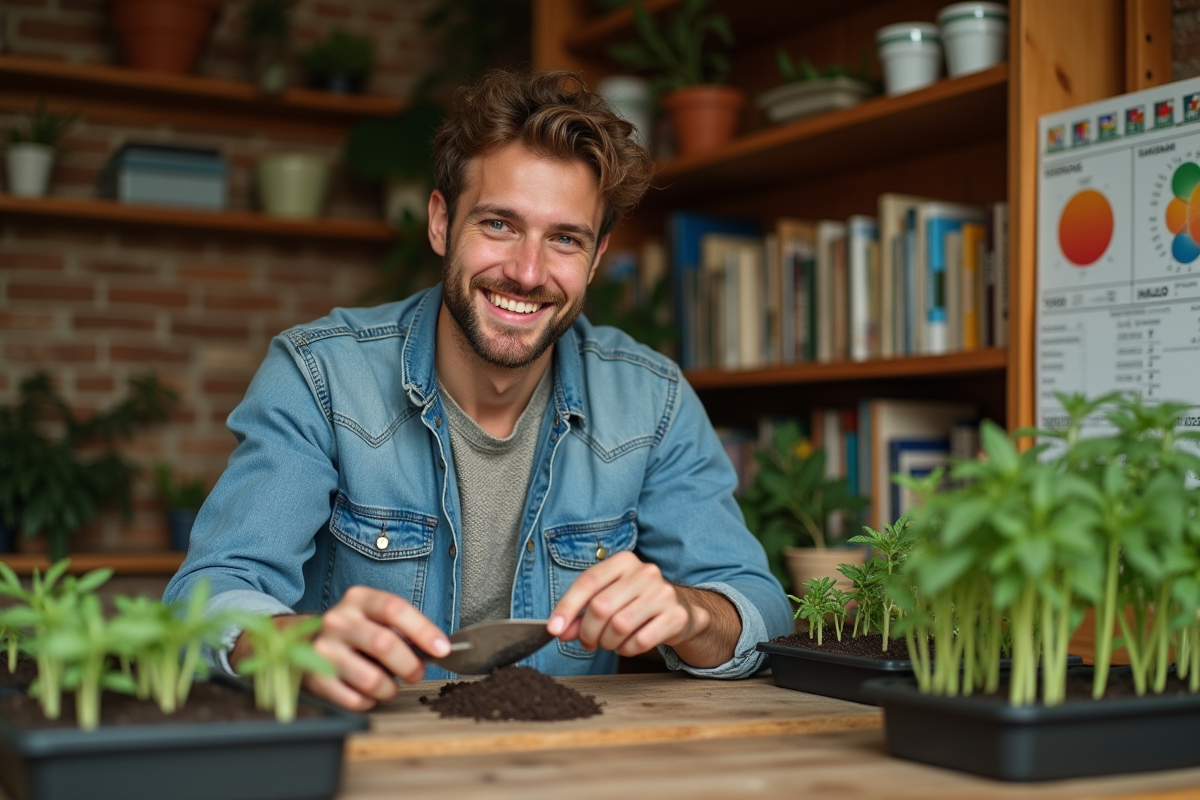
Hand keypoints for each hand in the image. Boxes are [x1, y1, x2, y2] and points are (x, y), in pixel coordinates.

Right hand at [230, 586, 450, 710]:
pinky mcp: (313, 677)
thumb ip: (398, 628)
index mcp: (357, 599)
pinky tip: (366, 692)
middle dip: (409, 665)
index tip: (443, 649)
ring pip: (371, 678)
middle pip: (384, 644)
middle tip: (416, 673)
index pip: (394, 609)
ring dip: (389, 688)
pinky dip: (368, 701)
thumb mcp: (369, 616)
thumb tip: (435, 649)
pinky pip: (354, 699)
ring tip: (388, 685)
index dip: (423, 630)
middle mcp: (337, 620)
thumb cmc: (349, 631)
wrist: (295, 641)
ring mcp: (322, 649)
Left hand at [546, 551, 740, 668]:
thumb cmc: (637, 605)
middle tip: (589, 642)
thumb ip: (581, 613)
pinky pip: (639, 641)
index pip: (587, 582)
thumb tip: (559, 629)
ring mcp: (663, 593)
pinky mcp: (676, 615)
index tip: (554, 630)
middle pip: (601, 607)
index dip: (566, 608)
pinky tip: (628, 645)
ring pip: (619, 625)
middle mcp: (645, 572)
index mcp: (624, 562)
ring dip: (608, 642)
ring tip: (611, 642)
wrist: (681, 613)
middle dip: (588, 632)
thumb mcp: (609, 600)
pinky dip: (627, 649)